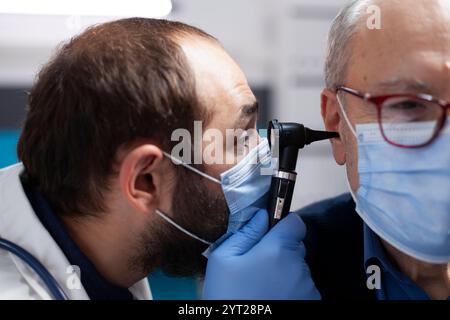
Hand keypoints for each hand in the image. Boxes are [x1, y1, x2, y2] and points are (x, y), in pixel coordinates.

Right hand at [202, 209, 319, 299]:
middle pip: (295, 246)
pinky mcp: (311, 303)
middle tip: (256, 267)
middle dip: (280, 251)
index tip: (268, 235)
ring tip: (262, 287)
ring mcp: (308, 288)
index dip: (282, 225)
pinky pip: (302, 287)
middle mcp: (299, 266)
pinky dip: (290, 290)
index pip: (295, 223)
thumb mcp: (222, 260)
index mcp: (279, 249)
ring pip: (298, 268)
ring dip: (285, 272)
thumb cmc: (228, 296)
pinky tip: (272, 299)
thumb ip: (245, 232)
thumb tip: (261, 215)